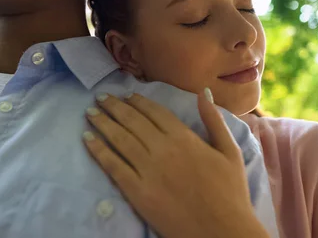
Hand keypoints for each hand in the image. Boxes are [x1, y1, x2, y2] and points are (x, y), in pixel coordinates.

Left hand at [82, 88, 268, 237]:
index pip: (155, 112)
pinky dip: (99, 150)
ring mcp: (148, 170)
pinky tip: (87, 139)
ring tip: (90, 113)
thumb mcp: (230, 151)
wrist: (222, 231)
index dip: (138, 102)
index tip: (126, 96)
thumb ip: (214, 120)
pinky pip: (113, 166)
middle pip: (132, 121)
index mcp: (185, 137)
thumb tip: (202, 92)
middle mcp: (163, 149)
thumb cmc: (230, 192)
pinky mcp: (137, 192)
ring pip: (119, 139)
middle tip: (100, 98)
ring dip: (103, 123)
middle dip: (114, 107)